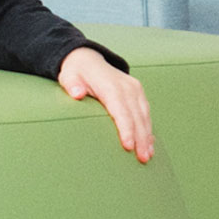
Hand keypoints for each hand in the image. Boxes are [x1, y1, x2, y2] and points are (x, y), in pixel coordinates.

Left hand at [59, 46, 153, 162]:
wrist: (88, 59)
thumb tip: (77, 94)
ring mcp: (135, 89)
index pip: (121, 110)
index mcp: (111, 86)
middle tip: (142, 159)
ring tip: (147, 156)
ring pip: (144, 116)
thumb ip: (72, 85)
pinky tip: (149, 144)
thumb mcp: (68, 76)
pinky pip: (145, 113)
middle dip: (140, 139)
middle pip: (136, 116)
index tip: (128, 146)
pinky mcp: (138, 93)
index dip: (125, 129)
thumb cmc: (77, 73)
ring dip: (147, 136)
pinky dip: (148, 129)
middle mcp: (127, 87)